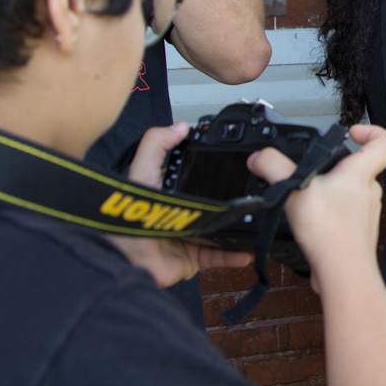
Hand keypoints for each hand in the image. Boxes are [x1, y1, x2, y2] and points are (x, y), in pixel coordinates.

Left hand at [105, 124, 251, 286]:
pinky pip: (218, 256)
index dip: (213, 172)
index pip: (196, 176)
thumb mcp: (142, 172)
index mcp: (172, 191)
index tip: (234, 167)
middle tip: (250, 197)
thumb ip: (156, 145)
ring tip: (255, 224)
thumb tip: (179, 127)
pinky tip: (245, 250)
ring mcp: (189, 235)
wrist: (129, 259)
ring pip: (220, 231)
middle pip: (212, 204)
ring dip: (237, 230)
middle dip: (230, 203)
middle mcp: (182, 213)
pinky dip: (233, 255)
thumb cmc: (129, 217)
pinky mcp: (192, 257)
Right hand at [248, 125, 385, 294]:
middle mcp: (368, 192)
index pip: (384, 142)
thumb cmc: (332, 234)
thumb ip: (274, 167)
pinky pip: (343, 218)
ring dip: (330, 193)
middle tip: (316, 168)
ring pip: (350, 194)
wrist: (342, 274)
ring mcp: (364, 214)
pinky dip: (328, 217)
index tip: (352, 132)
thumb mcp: (295, 189)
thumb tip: (260, 157)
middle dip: (337, 166)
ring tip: (307, 197)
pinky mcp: (355, 233)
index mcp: (360, 174)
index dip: (372, 131)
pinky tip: (310, 223)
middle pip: (361, 168)